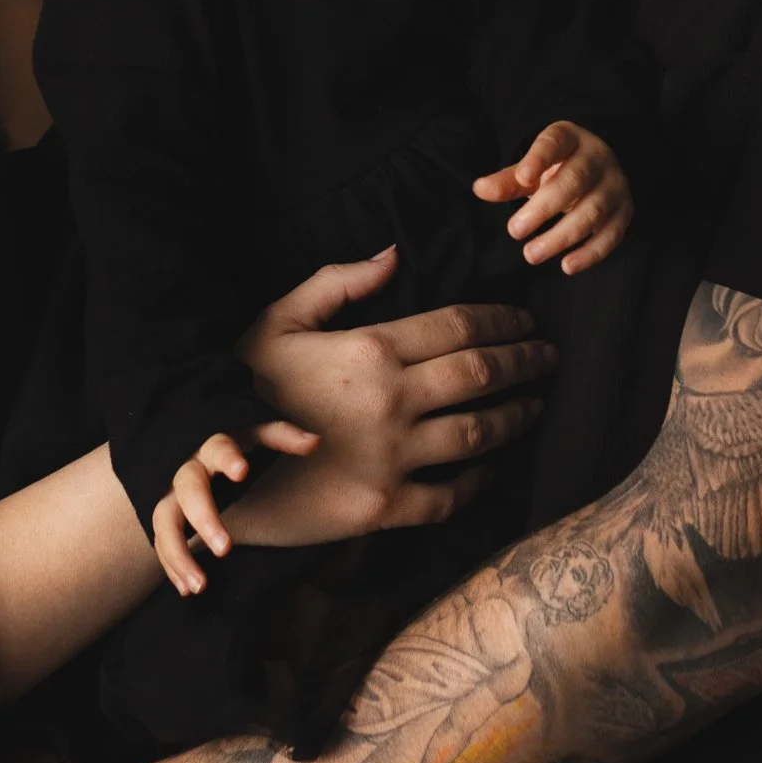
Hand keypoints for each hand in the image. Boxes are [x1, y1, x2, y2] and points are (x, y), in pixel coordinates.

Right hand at [151, 424, 318, 595]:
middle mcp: (187, 468)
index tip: (242, 471)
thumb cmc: (233, 442)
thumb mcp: (256, 434)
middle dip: (204, 519)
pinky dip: (171, 566)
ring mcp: (170, 493)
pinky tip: (186, 590)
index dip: (228, 458)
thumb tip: (315, 442)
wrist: (191, 446)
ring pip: (163, 521)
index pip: (219, 447)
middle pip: (189, 490)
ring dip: (178, 554)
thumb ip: (282, 437)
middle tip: (225, 549)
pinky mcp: (164, 515)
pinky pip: (160, 540)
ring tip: (199, 586)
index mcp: (213, 446)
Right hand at [227, 247, 554, 549]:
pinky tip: (492, 467)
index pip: (459, 326)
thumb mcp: (279, 321)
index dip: (502, 320)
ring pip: (479, 434)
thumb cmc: (244, 387)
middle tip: (549, 356)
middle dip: (525, 362)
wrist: (212, 474)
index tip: (526, 319)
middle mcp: (392, 402)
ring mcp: (392, 458)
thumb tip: (393, 255)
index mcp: (370, 349)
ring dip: (516, 416)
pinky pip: (451, 495)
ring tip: (534, 404)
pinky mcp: (385, 507)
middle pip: (482, 374)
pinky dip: (480, 481)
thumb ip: (338, 284)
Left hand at [472, 123, 631, 272]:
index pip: (554, 144)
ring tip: (532, 254)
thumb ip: (508, 181)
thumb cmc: (556, 169)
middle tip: (514, 230)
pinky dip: (590, 253)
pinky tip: (567, 265)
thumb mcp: (531, 169)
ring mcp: (615, 185)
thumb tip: (480, 189)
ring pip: (592, 211)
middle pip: (574, 181)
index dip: (539, 159)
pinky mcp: (624, 211)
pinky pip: (611, 234)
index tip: (522, 178)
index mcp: (570, 138)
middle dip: (543, 208)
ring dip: (561, 236)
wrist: (596, 171)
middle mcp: (597, 159)